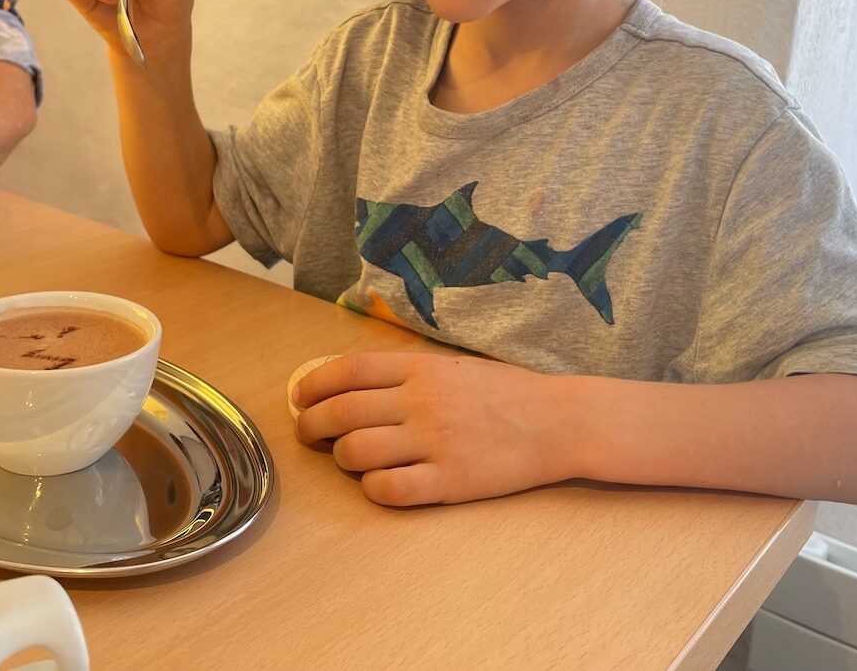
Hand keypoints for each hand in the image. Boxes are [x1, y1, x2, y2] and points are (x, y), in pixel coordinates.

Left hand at [292, 353, 574, 505]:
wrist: (557, 421)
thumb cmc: (504, 392)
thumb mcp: (453, 367)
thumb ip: (406, 373)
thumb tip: (351, 383)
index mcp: (422, 368)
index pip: (348, 370)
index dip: (313, 384)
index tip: (300, 398)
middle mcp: (422, 401)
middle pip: (341, 412)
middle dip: (310, 425)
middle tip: (307, 434)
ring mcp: (434, 442)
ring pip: (356, 452)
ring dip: (341, 457)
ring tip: (349, 458)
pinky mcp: (448, 481)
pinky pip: (388, 489)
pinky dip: (372, 488)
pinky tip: (381, 482)